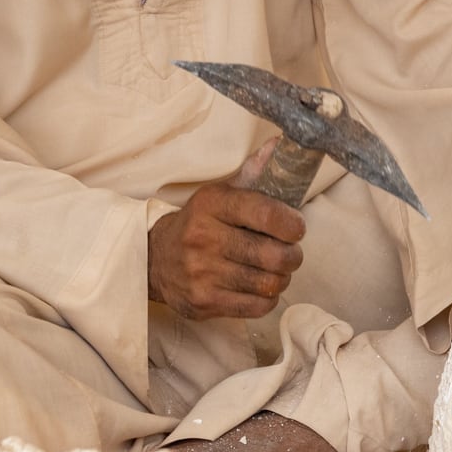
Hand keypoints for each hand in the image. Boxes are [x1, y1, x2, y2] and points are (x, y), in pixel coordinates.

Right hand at [148, 141, 305, 319]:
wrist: (155, 259)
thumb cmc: (197, 225)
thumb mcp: (218, 195)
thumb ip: (252, 174)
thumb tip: (279, 145)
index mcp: (211, 206)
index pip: (266, 214)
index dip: (293, 224)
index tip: (296, 228)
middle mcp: (204, 239)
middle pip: (273, 255)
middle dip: (293, 256)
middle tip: (291, 254)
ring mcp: (202, 274)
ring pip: (268, 283)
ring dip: (282, 278)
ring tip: (276, 271)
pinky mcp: (203, 301)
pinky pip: (256, 306)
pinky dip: (268, 298)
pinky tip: (262, 288)